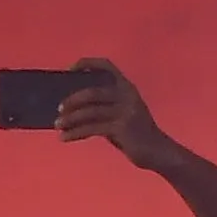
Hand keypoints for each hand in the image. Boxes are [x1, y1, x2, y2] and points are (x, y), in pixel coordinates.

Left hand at [55, 58, 177, 168]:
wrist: (158, 152)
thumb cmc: (134, 134)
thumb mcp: (120, 114)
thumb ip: (102, 107)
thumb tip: (68, 108)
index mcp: (127, 87)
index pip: (106, 65)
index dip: (86, 64)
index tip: (69, 71)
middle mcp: (128, 96)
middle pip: (92, 92)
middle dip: (71, 100)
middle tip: (59, 109)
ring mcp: (127, 111)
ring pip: (90, 112)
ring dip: (70, 119)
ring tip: (58, 125)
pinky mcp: (123, 127)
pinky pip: (92, 128)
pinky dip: (75, 133)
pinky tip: (64, 138)